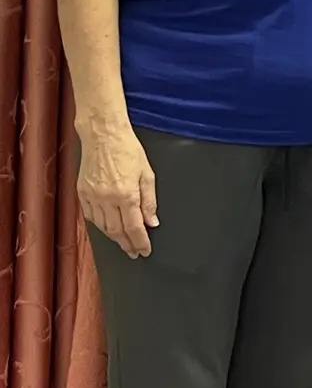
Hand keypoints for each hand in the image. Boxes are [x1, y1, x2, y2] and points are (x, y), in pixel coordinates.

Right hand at [79, 124, 157, 257]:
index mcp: (126, 194)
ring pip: (102, 226)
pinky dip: (99, 225)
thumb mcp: (147, 174)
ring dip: (114, 237)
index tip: (144, 251)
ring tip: (124, 242)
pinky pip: (90, 216)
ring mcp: (92, 196)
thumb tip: (152, 222)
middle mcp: (107, 198)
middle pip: (116, 231)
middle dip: (127, 244)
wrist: (103, 135)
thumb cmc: (128, 150)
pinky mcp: (81, 192)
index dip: (140, 242)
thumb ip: (150, 201)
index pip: (134, 227)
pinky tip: (107, 227)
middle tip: (134, 252)